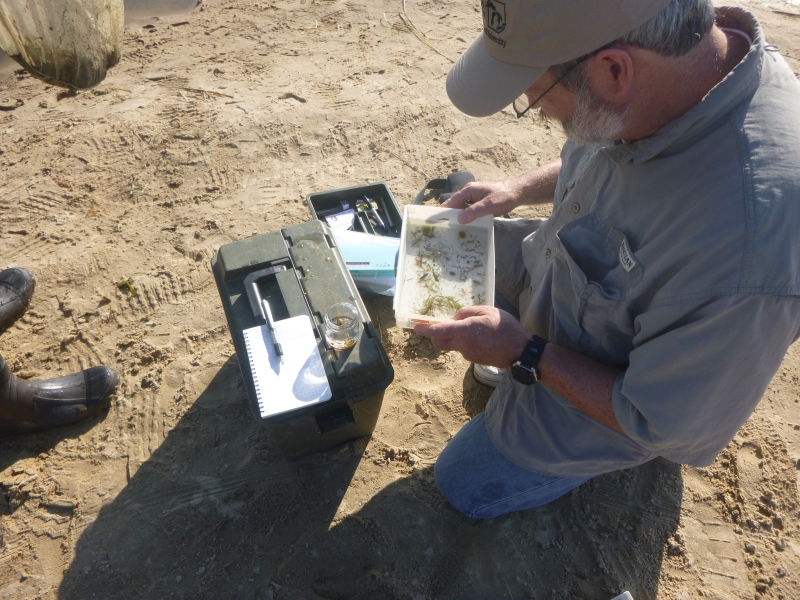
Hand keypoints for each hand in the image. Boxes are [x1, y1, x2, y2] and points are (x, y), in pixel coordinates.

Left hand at [413, 306, 529, 367]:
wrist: (519, 351)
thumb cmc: (505, 328)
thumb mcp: (487, 311)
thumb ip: (467, 312)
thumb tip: (455, 318)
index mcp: (463, 331)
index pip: (437, 331)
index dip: (424, 329)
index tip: (416, 327)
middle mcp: (461, 345)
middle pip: (439, 342)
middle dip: (434, 334)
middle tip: (439, 325)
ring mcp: (467, 354)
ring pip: (451, 346)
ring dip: (451, 337)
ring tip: (468, 327)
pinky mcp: (474, 360)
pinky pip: (462, 349)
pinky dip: (463, 342)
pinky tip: (478, 336)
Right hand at [441, 179, 524, 223]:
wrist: (518, 192)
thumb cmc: (504, 196)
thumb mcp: (488, 205)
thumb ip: (474, 211)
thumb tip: (459, 220)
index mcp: (469, 190)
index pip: (451, 201)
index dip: (443, 210)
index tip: (435, 220)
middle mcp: (469, 193)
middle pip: (455, 206)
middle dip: (450, 216)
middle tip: (444, 230)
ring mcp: (474, 198)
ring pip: (462, 210)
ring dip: (459, 219)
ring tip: (453, 232)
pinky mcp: (479, 204)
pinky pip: (470, 212)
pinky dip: (467, 219)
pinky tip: (466, 228)